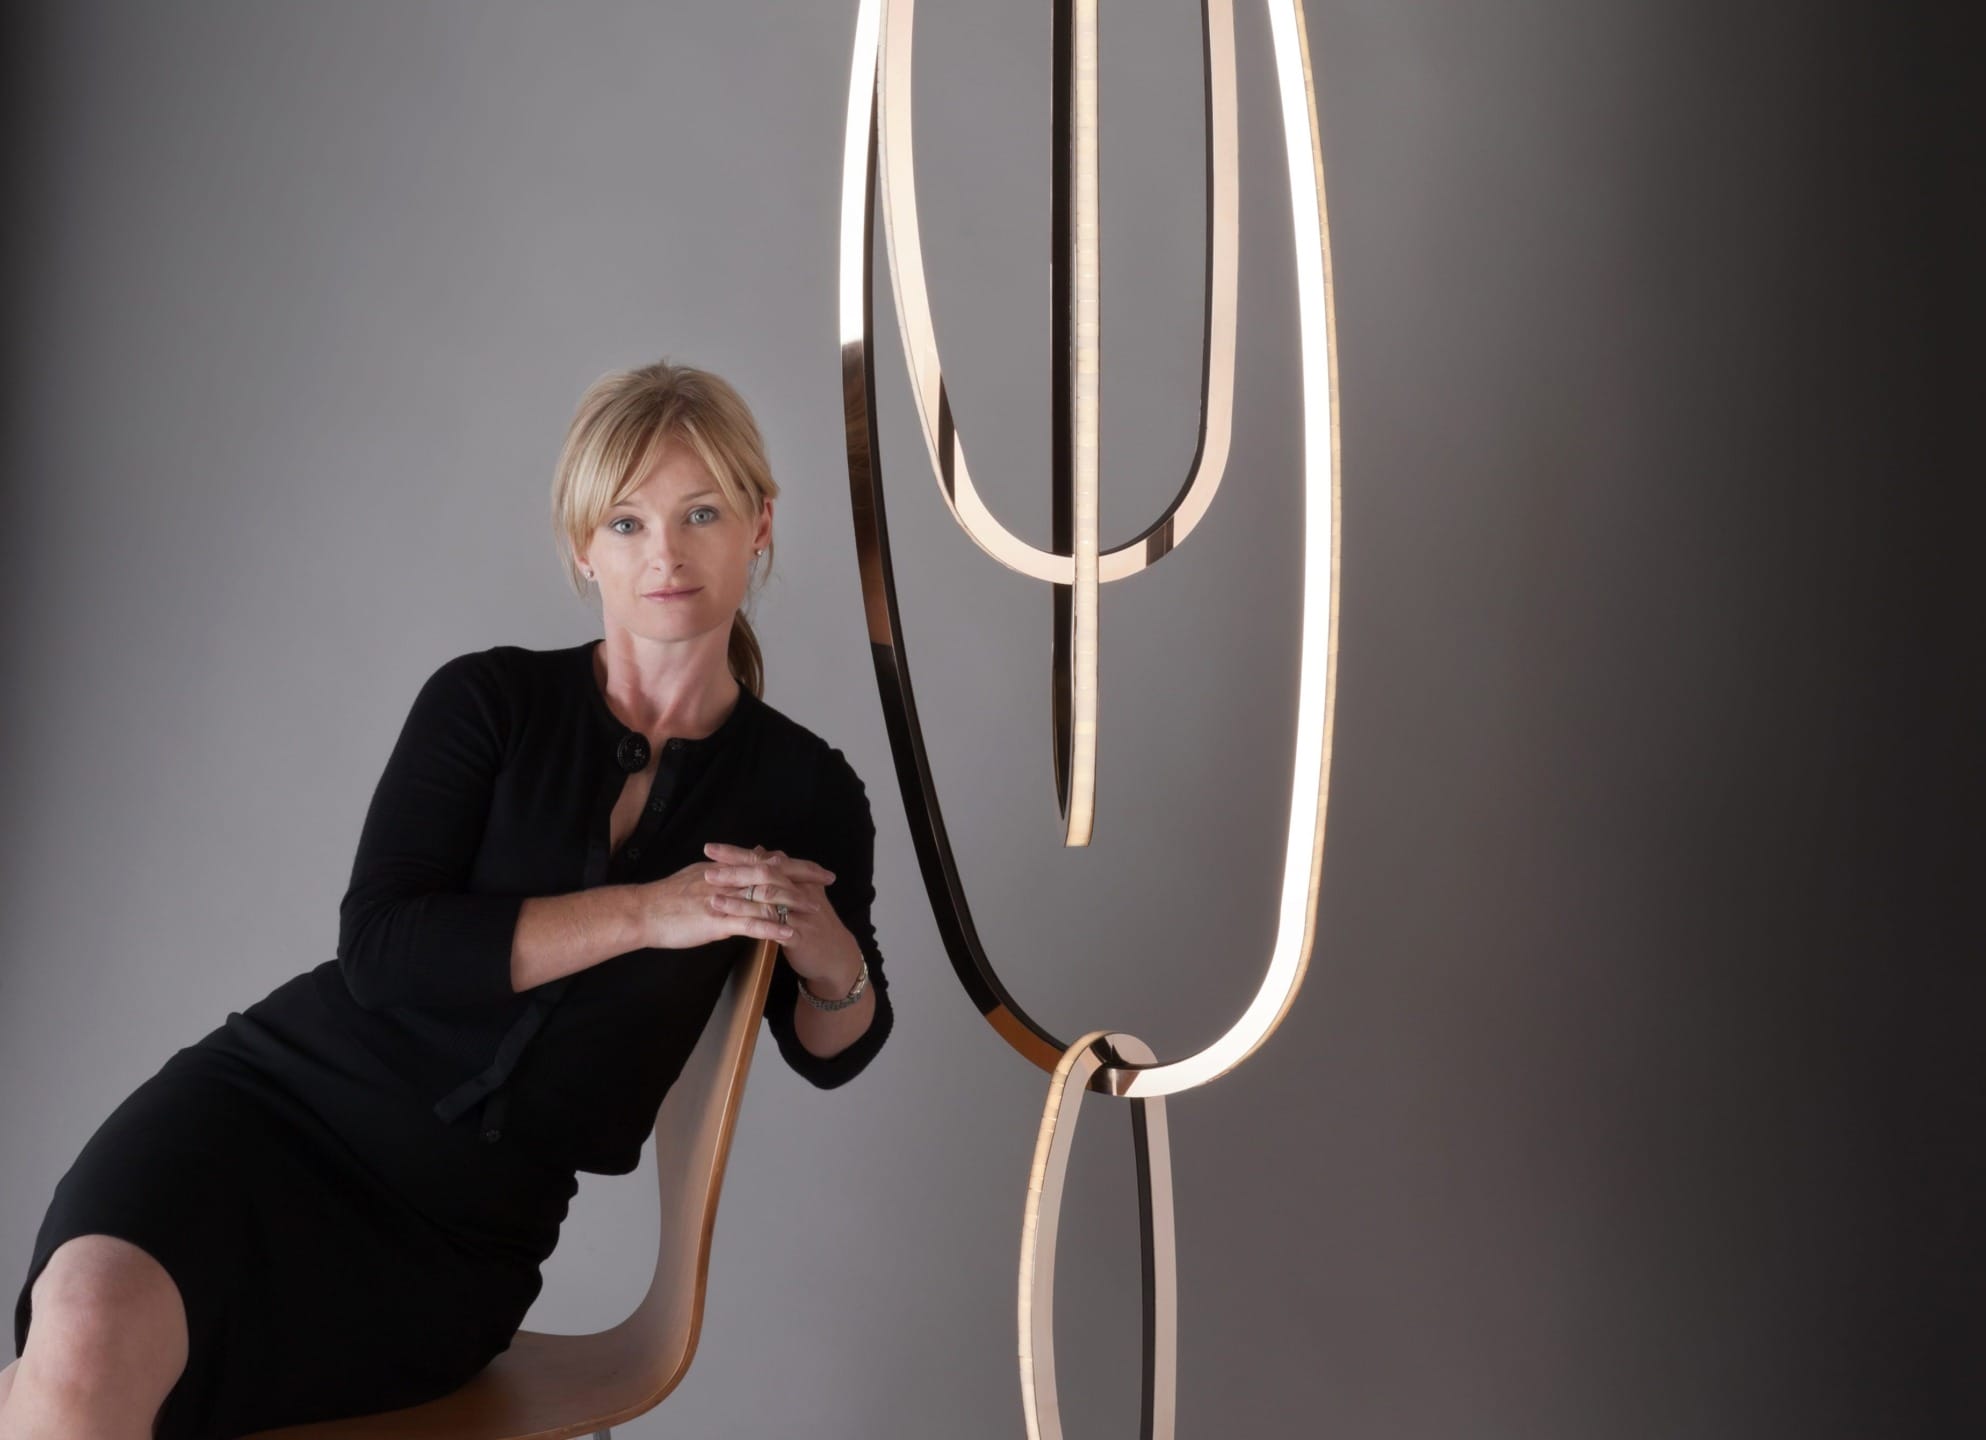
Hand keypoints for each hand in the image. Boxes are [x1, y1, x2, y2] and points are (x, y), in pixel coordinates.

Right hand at [637, 852, 816, 951]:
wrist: (642, 912)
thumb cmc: (667, 897)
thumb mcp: (699, 873)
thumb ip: (729, 865)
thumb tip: (752, 853)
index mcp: (726, 868)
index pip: (767, 860)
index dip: (794, 863)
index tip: (816, 868)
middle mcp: (728, 879)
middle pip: (774, 872)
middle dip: (803, 876)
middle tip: (828, 879)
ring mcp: (723, 899)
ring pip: (765, 897)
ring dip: (793, 903)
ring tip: (817, 910)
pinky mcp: (716, 921)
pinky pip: (749, 923)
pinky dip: (771, 927)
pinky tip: (789, 934)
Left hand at [700, 841, 861, 995]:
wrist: (836, 955)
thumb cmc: (814, 924)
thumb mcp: (800, 893)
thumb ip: (779, 872)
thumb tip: (761, 851)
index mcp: (797, 878)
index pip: (764, 859)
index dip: (737, 853)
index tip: (711, 848)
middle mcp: (799, 891)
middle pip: (766, 873)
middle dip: (735, 871)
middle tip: (708, 869)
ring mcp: (800, 912)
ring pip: (768, 899)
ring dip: (739, 897)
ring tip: (713, 895)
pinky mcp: (799, 934)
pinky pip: (773, 927)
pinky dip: (753, 924)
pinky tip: (733, 925)